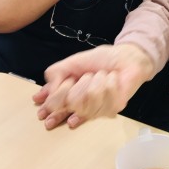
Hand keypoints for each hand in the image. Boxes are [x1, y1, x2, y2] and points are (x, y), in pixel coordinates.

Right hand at [33, 43, 153, 129]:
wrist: (126, 57)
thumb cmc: (102, 60)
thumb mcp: (74, 62)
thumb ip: (56, 73)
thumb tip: (45, 92)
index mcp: (72, 96)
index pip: (57, 108)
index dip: (50, 109)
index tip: (42, 111)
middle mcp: (83, 106)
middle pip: (70, 104)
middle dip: (75, 85)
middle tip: (83, 77)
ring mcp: (98, 109)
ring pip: (86, 99)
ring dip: (94, 81)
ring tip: (100, 75)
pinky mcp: (113, 108)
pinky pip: (103, 94)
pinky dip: (107, 81)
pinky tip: (111, 79)